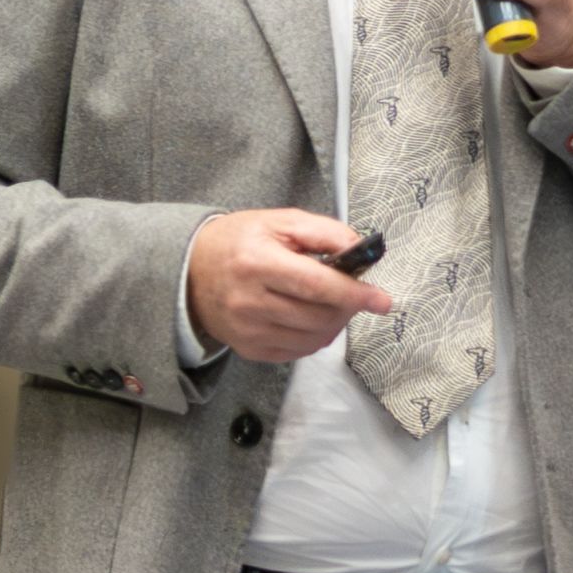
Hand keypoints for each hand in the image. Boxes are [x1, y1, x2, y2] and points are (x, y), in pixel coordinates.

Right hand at [183, 207, 394, 364]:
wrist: (190, 269)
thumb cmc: (240, 242)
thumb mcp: (280, 221)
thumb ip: (325, 232)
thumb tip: (360, 249)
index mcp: (257, 262)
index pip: (317, 286)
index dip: (355, 294)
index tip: (382, 301)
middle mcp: (249, 301)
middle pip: (320, 315)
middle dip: (347, 306)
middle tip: (350, 291)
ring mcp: (247, 330)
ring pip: (315, 337)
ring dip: (335, 322)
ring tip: (328, 302)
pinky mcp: (249, 348)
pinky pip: (300, 351)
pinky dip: (316, 336)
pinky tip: (309, 316)